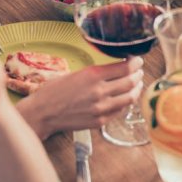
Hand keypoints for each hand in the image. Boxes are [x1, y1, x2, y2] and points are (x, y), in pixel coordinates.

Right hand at [16, 57, 143, 139]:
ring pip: (130, 98)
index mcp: (93, 75)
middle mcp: (99, 91)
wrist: (43, 113)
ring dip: (136, 89)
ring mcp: (101, 108)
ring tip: (137, 84)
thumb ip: (97, 72)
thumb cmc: (54, 91)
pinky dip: (126, 102)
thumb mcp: (76, 73)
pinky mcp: (100, 121)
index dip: (136, 63)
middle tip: (139, 71)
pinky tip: (125, 98)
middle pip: (131, 82)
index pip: (125, 67)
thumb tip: (116, 69)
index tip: (137, 60)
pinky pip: (121, 110)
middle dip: (138, 75)